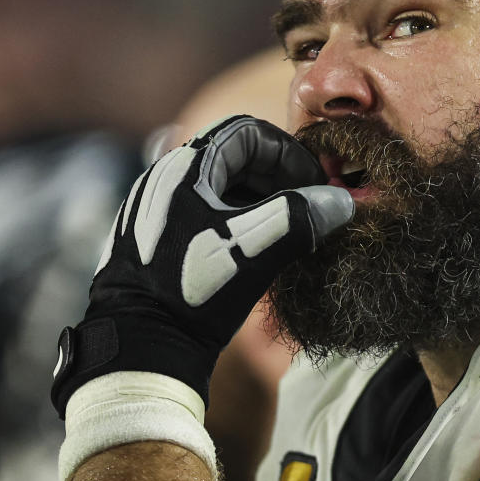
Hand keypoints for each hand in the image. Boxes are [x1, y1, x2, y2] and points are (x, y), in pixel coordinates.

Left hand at [50, 115, 352, 417]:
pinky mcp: (150, 241)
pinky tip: (253, 254)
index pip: (249, 132)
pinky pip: (202, 214)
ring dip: (260, 202)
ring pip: (219, 189)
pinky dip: (235, 222)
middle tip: (307, 208)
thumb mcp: (259, 247)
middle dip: (278, 178)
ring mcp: (153, 210)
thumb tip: (341, 202)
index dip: (290, 153)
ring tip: (286, 233)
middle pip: (235, 158)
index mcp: (184, 167)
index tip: (314, 185)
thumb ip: (304, 215)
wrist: (138, 349)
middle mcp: (163, 180)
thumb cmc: (195, 289)